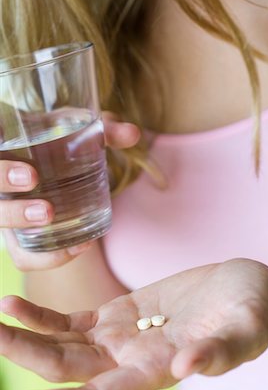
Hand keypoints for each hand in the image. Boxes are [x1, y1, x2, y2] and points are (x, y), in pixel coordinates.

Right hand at [0, 112, 139, 269]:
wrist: (54, 173)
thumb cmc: (60, 147)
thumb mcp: (78, 135)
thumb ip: (103, 132)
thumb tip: (133, 134)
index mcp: (7, 149)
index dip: (0, 165)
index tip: (16, 153)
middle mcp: (2, 181)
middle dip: (2, 183)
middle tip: (31, 178)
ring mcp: (8, 211)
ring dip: (17, 219)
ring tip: (51, 214)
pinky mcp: (21, 239)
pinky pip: (23, 256)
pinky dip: (46, 257)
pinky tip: (79, 247)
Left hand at [0, 258, 267, 389]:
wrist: (243, 288)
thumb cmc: (251, 311)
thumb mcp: (244, 331)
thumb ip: (218, 353)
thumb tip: (186, 370)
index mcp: (156, 371)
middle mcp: (129, 359)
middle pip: (66, 368)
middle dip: (26, 356)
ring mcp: (120, 335)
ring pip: (63, 342)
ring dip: (28, 332)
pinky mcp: (120, 311)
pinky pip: (74, 319)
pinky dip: (46, 315)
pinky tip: (19, 303)